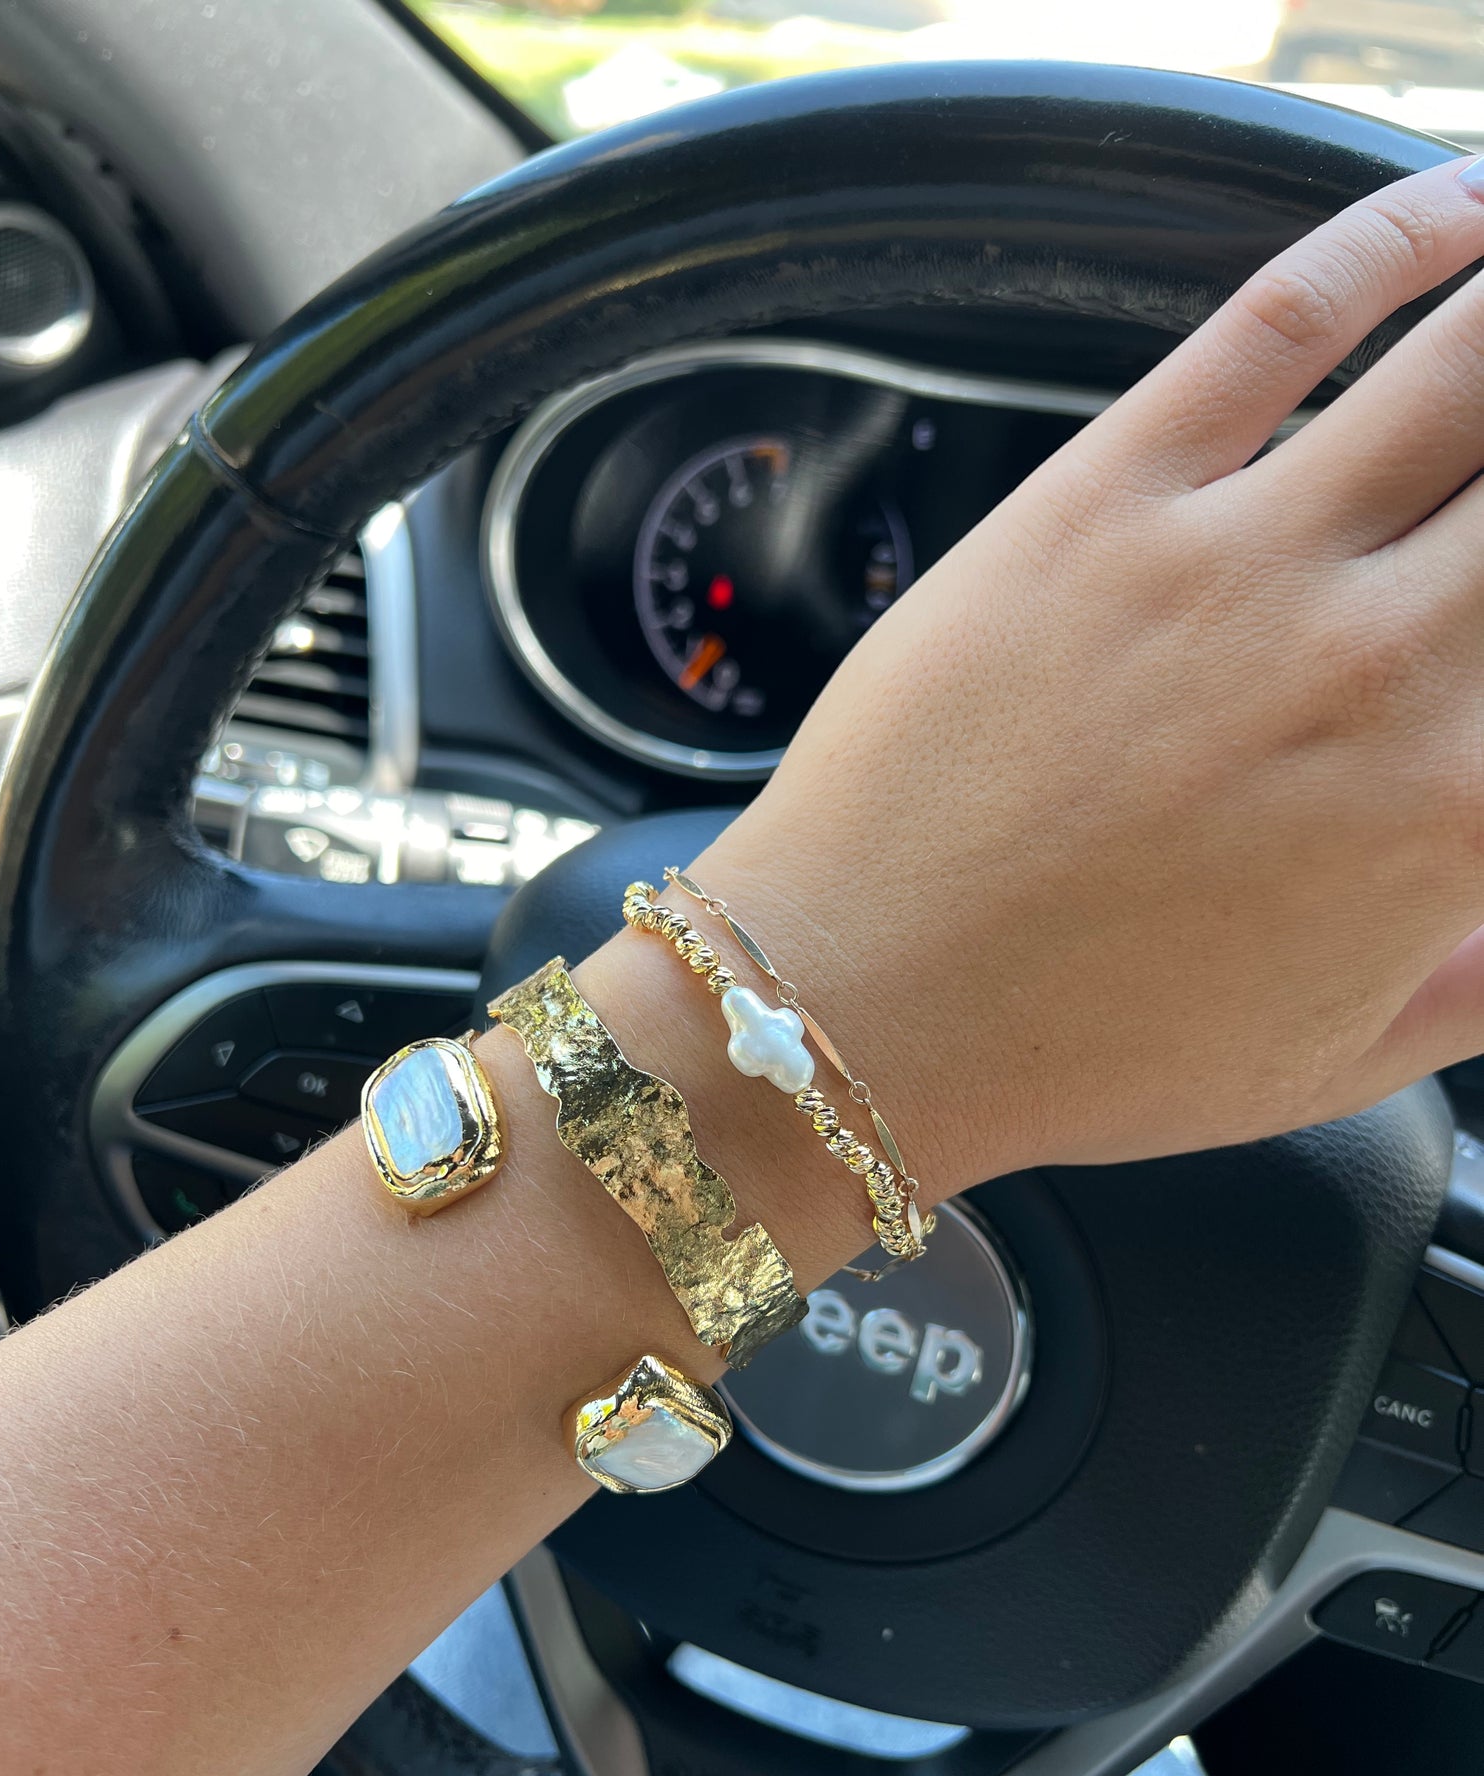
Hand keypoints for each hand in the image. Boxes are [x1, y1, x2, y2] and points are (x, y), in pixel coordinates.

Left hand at [699, 157, 1483, 1197]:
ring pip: (1476, 362)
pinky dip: (1399, 231)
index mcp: (1456, 810)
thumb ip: (1480, 973)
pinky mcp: (1110, 495)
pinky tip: (1460, 208)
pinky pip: (1288, 315)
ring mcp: (1244, 561)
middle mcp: (1382, 665)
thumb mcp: (1332, 1057)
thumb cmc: (1077, 1045)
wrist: (864, 1005)